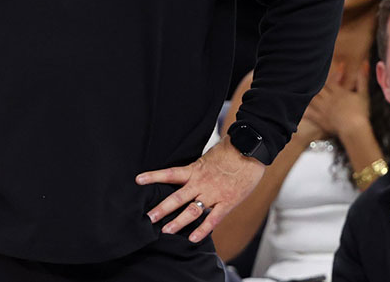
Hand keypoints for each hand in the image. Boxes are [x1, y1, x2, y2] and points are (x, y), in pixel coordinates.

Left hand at [135, 138, 265, 242]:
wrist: (250, 150)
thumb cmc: (230, 151)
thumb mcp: (207, 156)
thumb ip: (196, 168)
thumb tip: (185, 173)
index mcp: (195, 170)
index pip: (170, 173)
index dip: (153, 176)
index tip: (138, 180)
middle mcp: (201, 183)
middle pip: (177, 198)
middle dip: (162, 209)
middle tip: (148, 218)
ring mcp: (214, 194)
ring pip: (192, 211)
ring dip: (178, 222)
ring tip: (165, 231)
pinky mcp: (228, 202)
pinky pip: (213, 219)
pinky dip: (203, 230)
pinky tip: (192, 239)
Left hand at [303, 62, 369, 138]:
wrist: (354, 129)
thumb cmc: (360, 113)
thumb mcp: (363, 94)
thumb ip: (362, 79)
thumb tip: (364, 64)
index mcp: (338, 92)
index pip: (329, 80)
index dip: (326, 74)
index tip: (319, 68)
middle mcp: (328, 98)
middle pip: (317, 87)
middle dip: (312, 81)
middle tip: (302, 74)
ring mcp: (322, 108)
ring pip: (311, 97)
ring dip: (305, 92)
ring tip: (296, 85)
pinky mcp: (319, 119)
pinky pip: (307, 112)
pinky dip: (301, 108)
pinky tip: (294, 105)